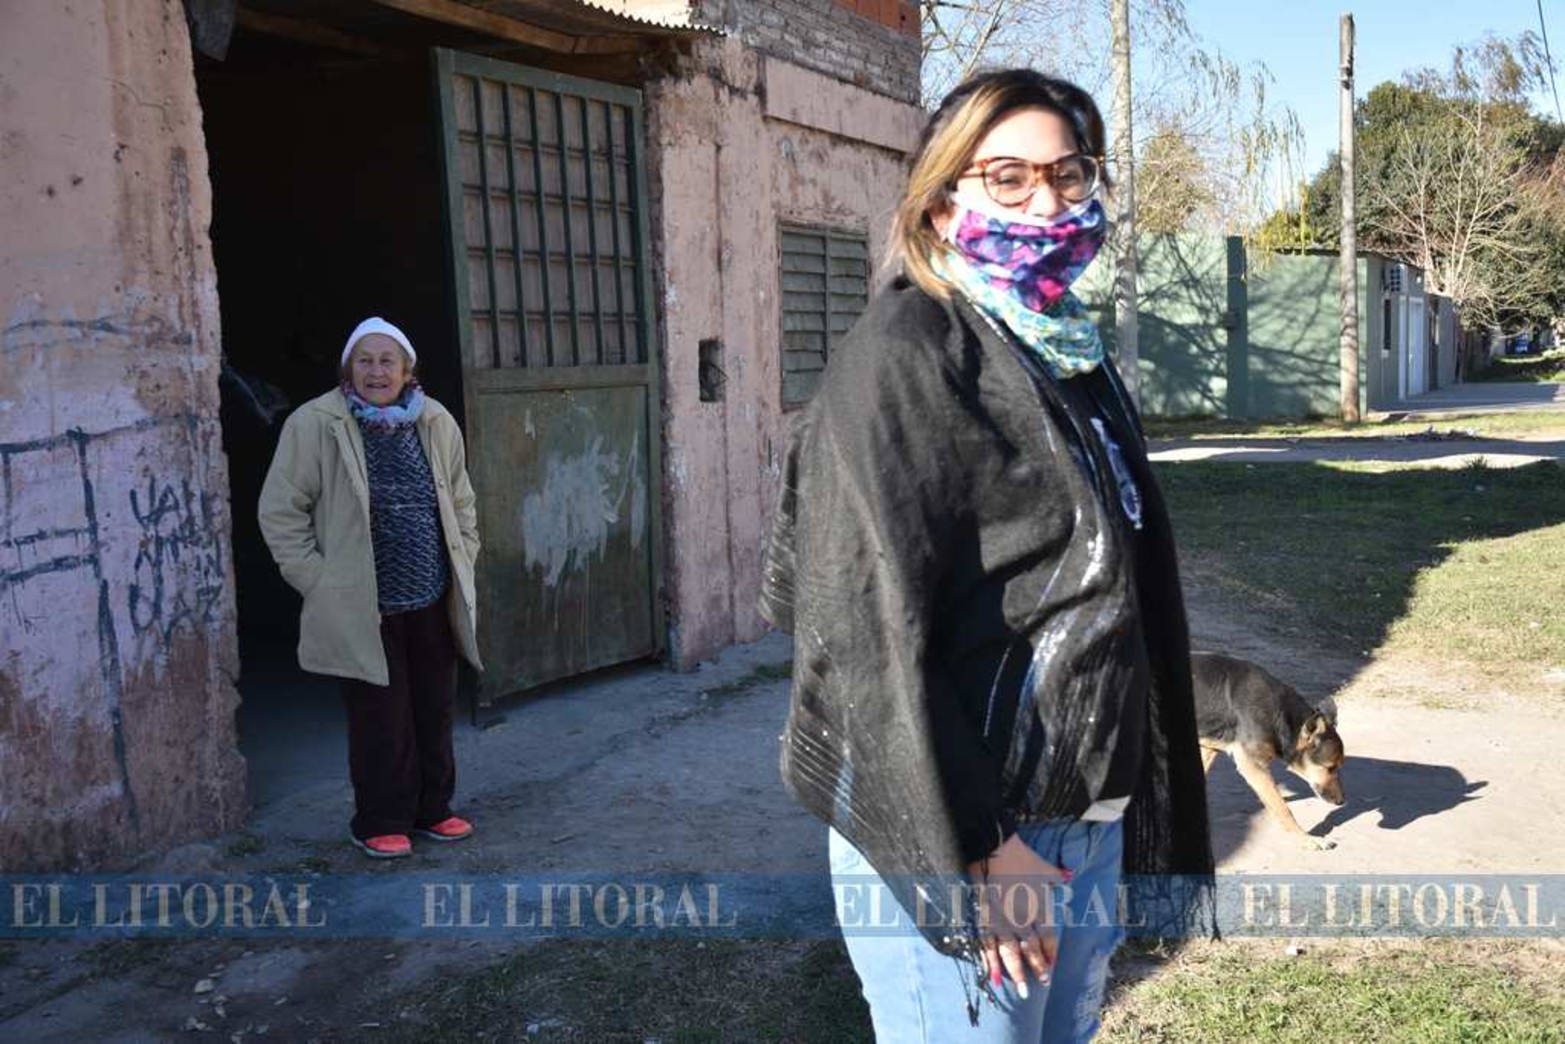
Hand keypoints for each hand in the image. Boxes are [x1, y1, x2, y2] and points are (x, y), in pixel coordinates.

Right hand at [966, 834, 1069, 997]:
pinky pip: (987, 944)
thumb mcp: (1045, 867)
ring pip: (1010, 951)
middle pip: (1031, 948)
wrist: (992, 849)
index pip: (1047, 936)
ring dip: (1016, 972)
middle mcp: (1021, 918)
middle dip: (1037, 967)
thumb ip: (1058, 876)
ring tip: (1021, 991)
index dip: (1050, 952)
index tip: (1053, 965)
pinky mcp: (984, 918)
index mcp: (1039, 907)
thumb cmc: (1021, 856)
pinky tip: (993, 976)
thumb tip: (1071, 875)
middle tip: (1042, 984)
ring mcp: (1001, 920)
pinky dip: (990, 961)